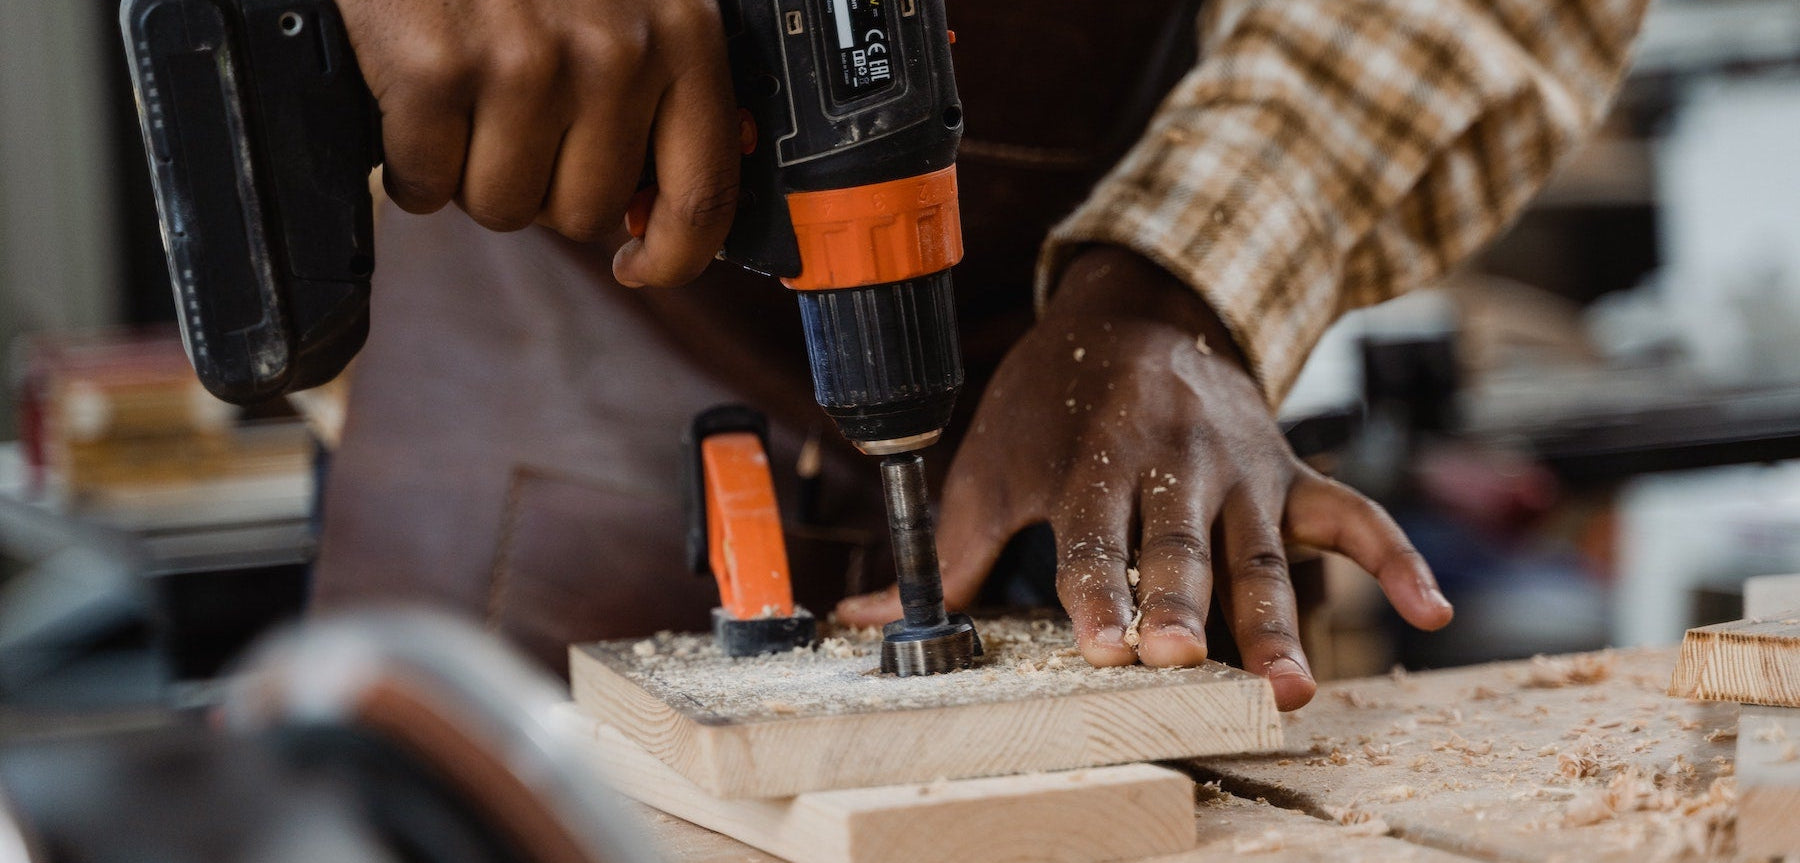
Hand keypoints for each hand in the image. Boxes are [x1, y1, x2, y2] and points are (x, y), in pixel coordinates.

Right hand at [340, 0, 738, 286]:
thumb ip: (664, 85)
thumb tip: (665, 204)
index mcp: (680, 33)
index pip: (705, 195)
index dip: (672, 256)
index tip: (638, 264)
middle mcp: (615, 52)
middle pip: (585, 213)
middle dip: (542, 186)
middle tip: (512, 123)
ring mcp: (526, 63)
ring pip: (504, 207)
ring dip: (473, 173)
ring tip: (465, 102)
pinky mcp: (439, 70)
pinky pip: (427, 183)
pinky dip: (409, 162)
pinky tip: (413, 102)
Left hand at [837, 246, 1452, 709]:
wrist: (1141, 305)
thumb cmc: (1052, 400)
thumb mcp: (991, 460)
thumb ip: (946, 551)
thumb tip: (865, 620)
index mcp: (1092, 458)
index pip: (1091, 535)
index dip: (1095, 590)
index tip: (1102, 643)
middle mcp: (1172, 463)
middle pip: (1178, 544)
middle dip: (1182, 600)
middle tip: (1183, 656)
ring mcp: (1242, 470)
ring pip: (1262, 550)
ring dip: (1278, 617)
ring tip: (1291, 687)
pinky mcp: (1292, 472)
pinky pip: (1355, 515)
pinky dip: (1397, 558)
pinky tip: (1433, 613)